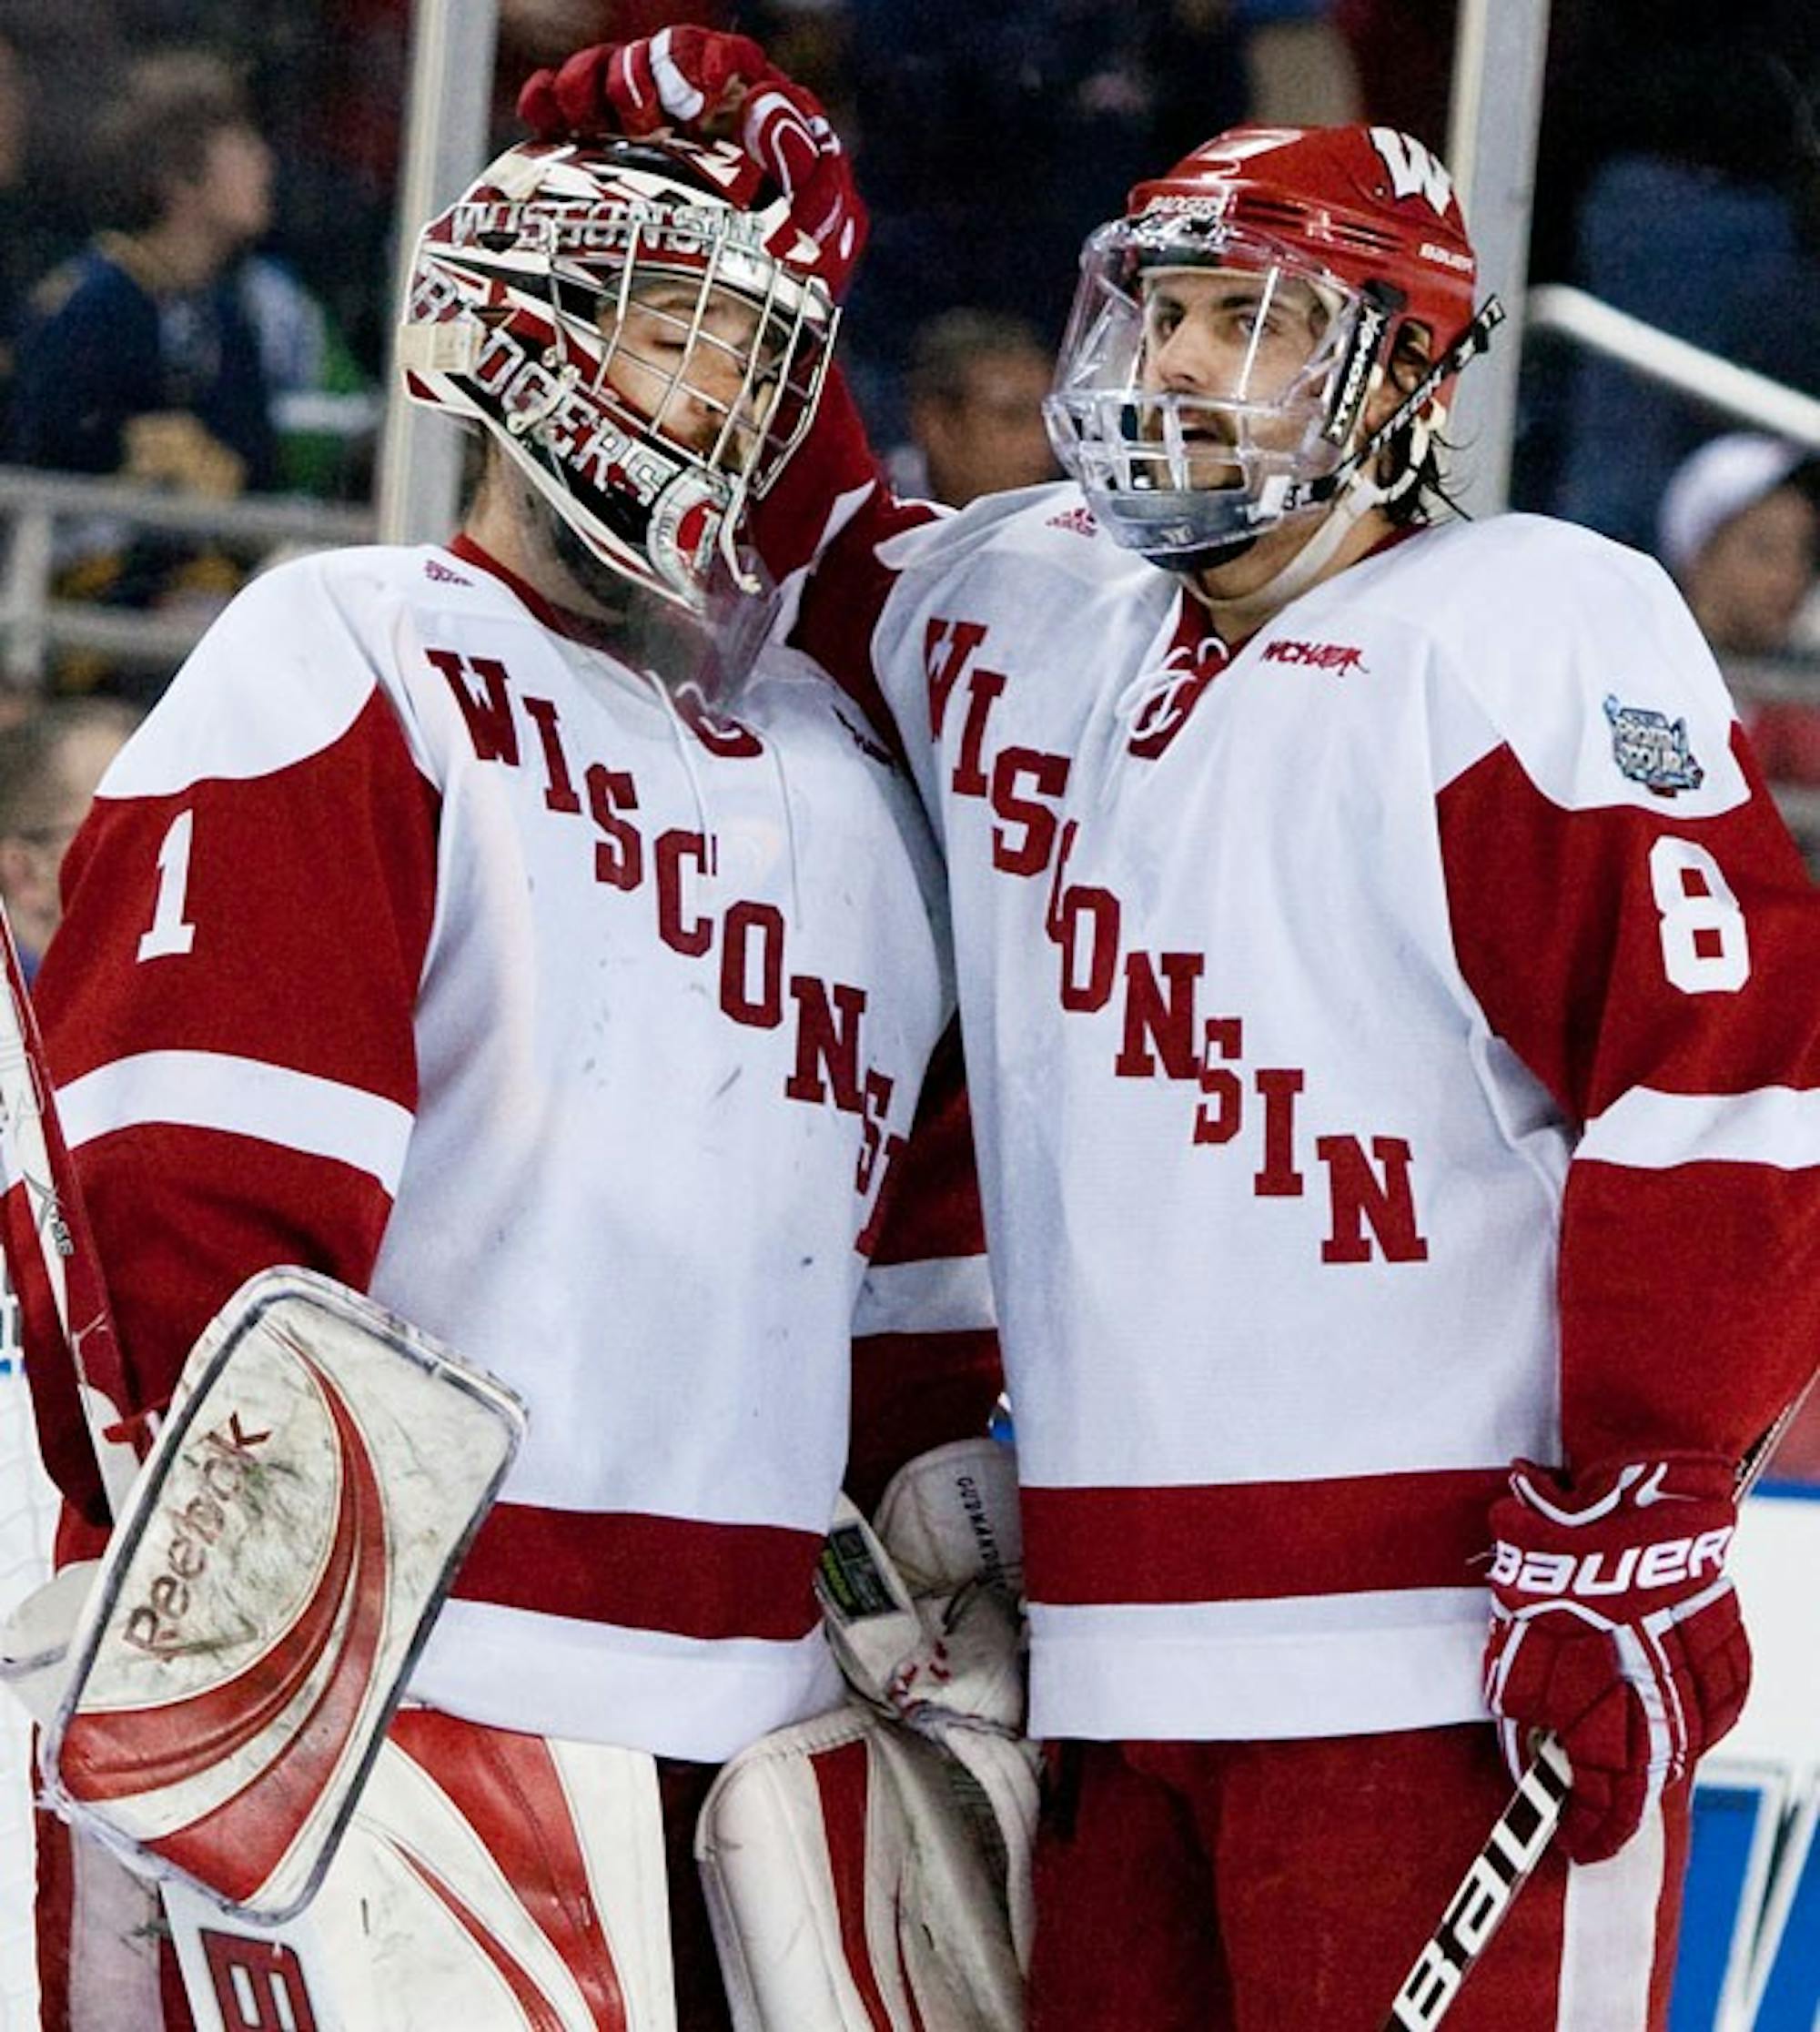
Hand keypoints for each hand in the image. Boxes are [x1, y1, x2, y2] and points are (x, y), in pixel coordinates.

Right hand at [518, 29, 867, 297]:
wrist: (734, 340)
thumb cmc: (787, 286)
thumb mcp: (819, 243)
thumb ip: (817, 184)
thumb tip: (769, 111)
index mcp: (757, 121)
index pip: (731, 63)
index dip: (705, 64)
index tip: (692, 94)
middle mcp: (699, 115)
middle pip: (664, 56)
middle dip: (645, 72)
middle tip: (637, 114)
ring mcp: (645, 130)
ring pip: (612, 71)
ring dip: (592, 83)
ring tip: (586, 119)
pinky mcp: (597, 153)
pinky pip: (564, 106)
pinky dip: (548, 102)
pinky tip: (542, 118)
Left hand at [1482, 1455, 1749, 1862]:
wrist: (1642, 1489)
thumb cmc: (1564, 1545)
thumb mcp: (1515, 1613)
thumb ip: (1518, 1676)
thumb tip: (1521, 1723)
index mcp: (1603, 1692)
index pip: (1603, 1790)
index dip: (1588, 1824)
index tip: (1575, 1843)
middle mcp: (1660, 1694)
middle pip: (1647, 1774)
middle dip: (1620, 1805)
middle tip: (1598, 1822)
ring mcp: (1700, 1670)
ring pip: (1687, 1739)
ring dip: (1658, 1756)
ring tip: (1633, 1769)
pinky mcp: (1729, 1642)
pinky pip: (1720, 1699)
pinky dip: (1698, 1714)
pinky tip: (1679, 1716)